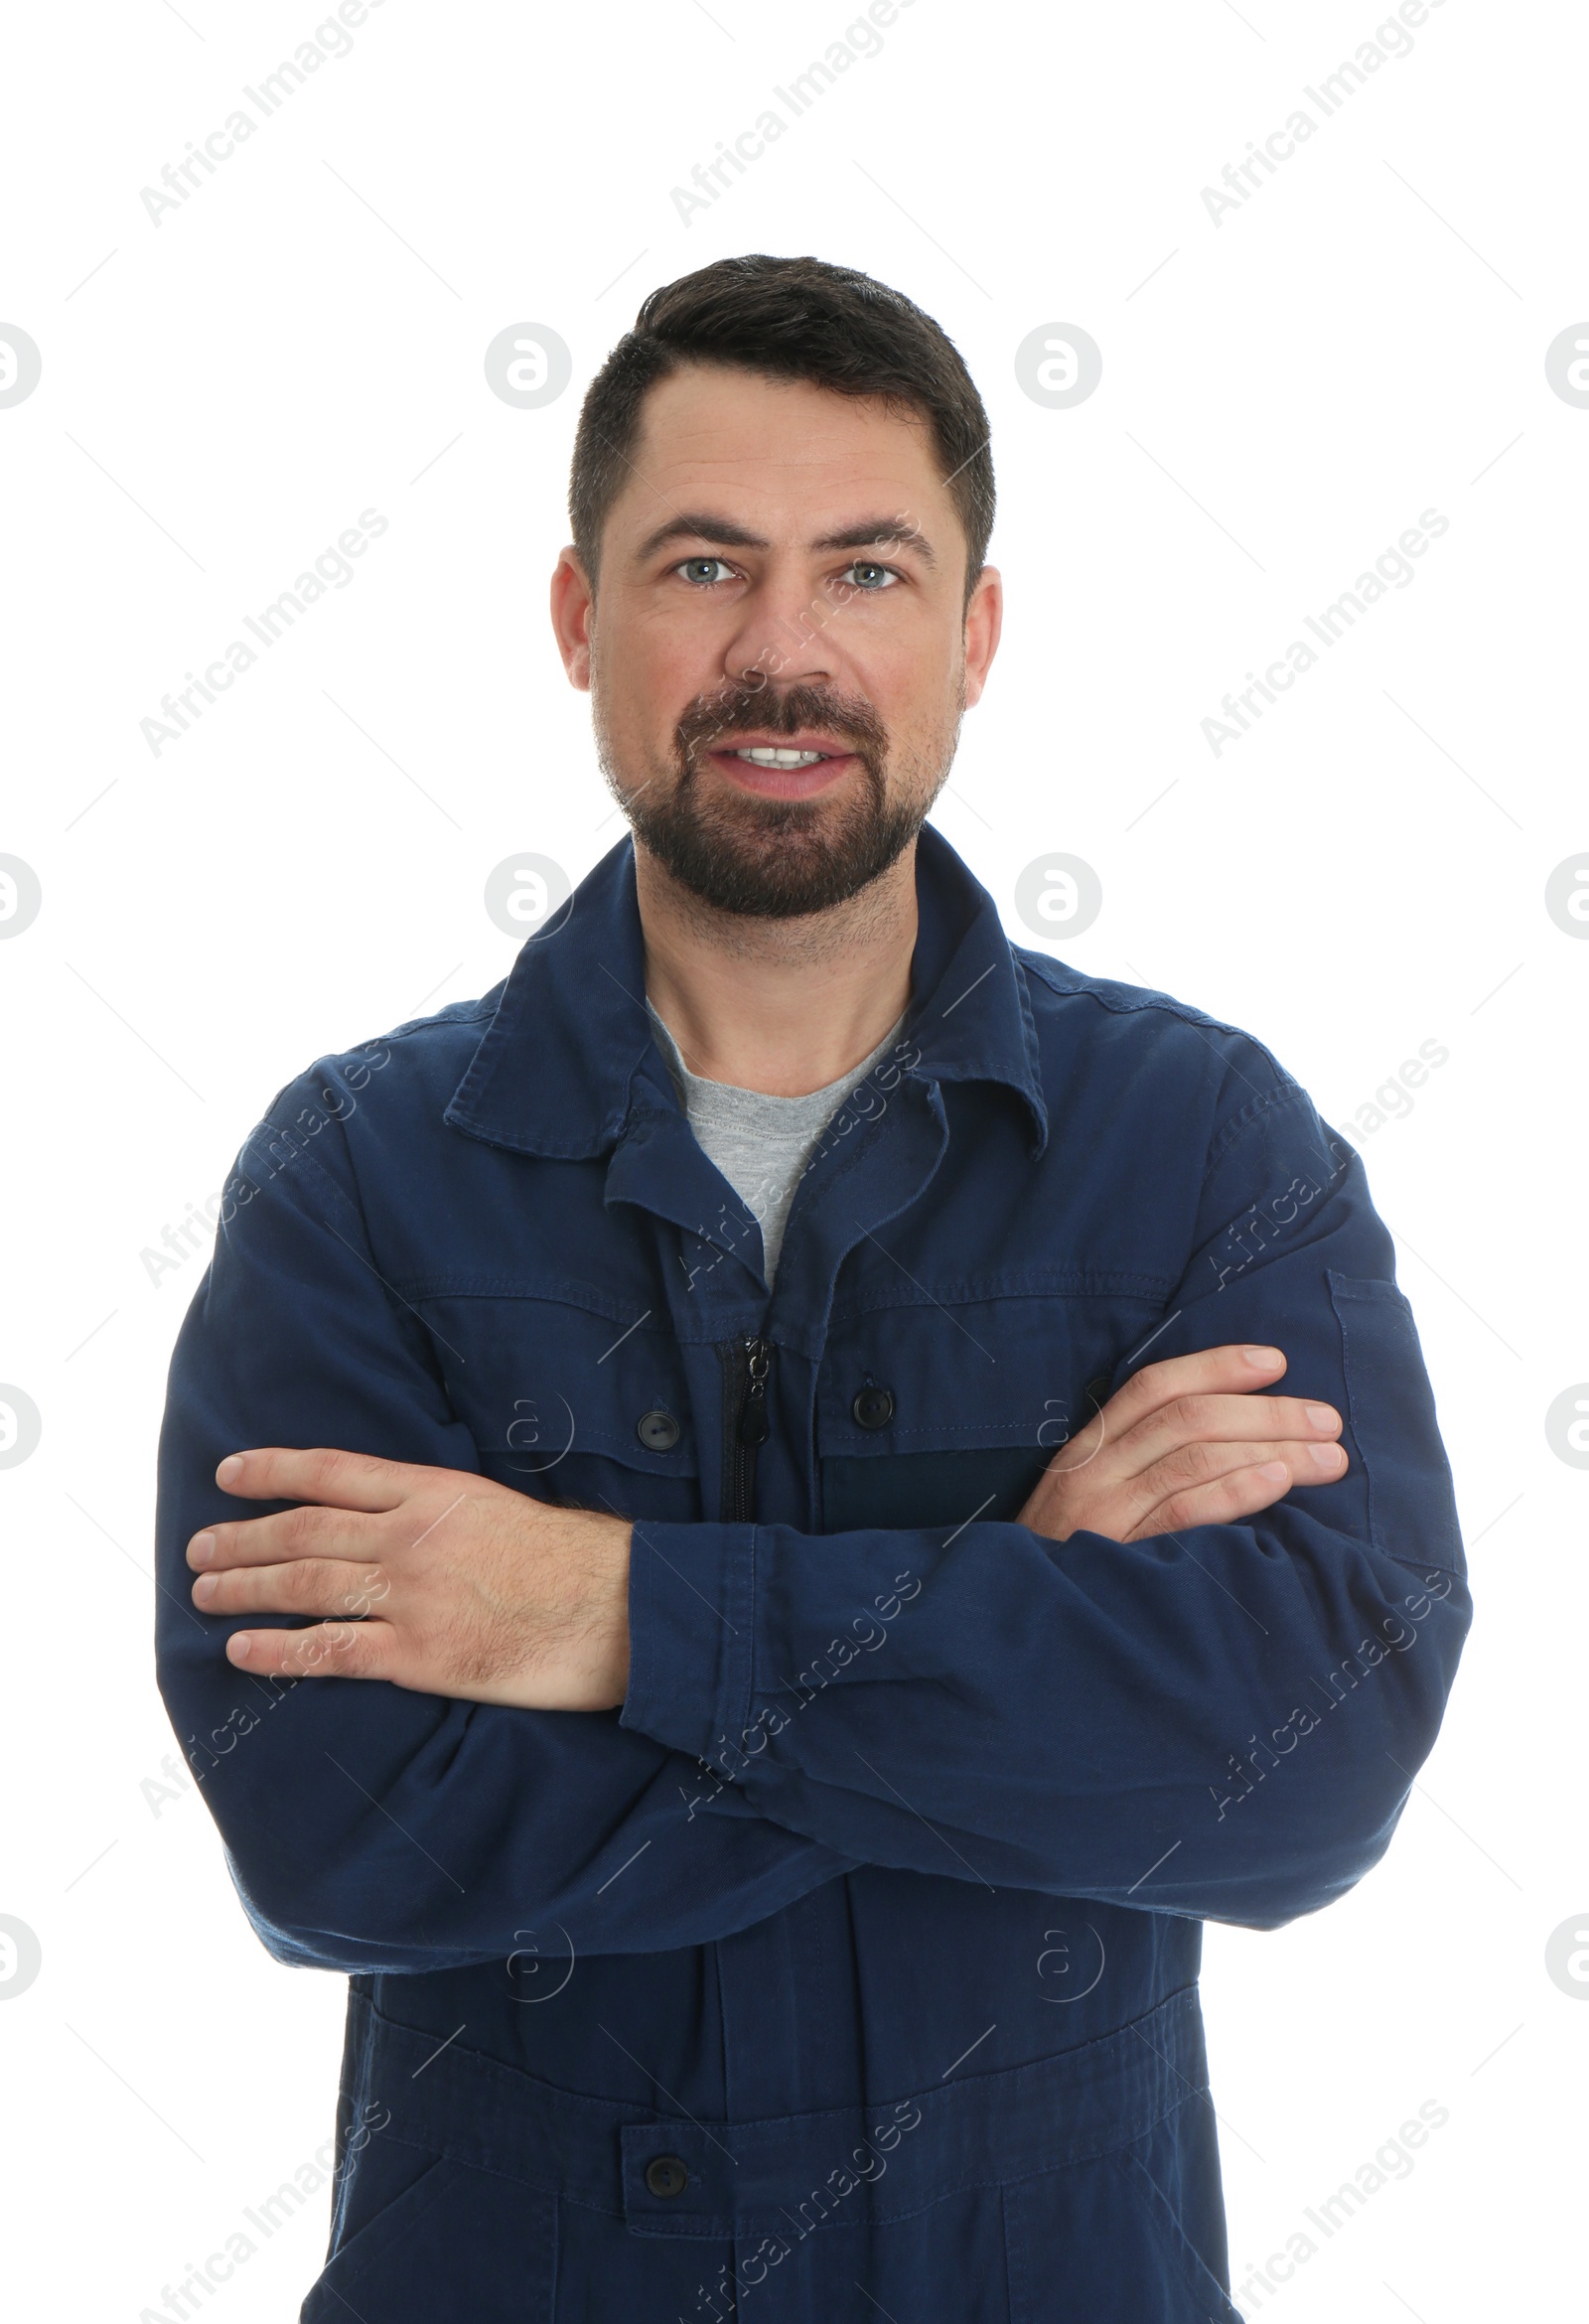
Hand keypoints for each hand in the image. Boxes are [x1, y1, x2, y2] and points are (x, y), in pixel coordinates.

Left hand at [185, 1449, 633, 1710]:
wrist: (623, 1607)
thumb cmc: (579, 1561)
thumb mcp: (504, 1509)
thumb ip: (445, 1512)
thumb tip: (400, 1520)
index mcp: (435, 1492)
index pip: (333, 1472)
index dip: (272, 1471)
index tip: (228, 1473)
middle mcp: (411, 1536)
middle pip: (304, 1531)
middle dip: (242, 1537)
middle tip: (199, 1547)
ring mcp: (412, 1595)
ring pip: (305, 1586)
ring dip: (245, 1588)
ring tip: (206, 1591)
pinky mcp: (421, 1655)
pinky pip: (331, 1650)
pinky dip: (278, 1651)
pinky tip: (242, 1651)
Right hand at [1017, 1344, 1346, 1543]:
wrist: (1012, 1627)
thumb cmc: (1069, 1566)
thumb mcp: (1091, 1503)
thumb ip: (1142, 1469)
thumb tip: (1234, 1440)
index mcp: (1088, 1450)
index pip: (1154, 1386)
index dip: (1217, 1366)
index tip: (1276, 1361)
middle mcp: (1093, 1472)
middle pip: (1189, 1418)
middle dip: (1267, 1412)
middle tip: (1328, 1419)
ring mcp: (1104, 1514)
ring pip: (1195, 1457)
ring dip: (1272, 1448)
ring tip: (1329, 1456)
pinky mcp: (1118, 1558)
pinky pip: (1185, 1512)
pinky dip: (1236, 1490)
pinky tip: (1279, 1482)